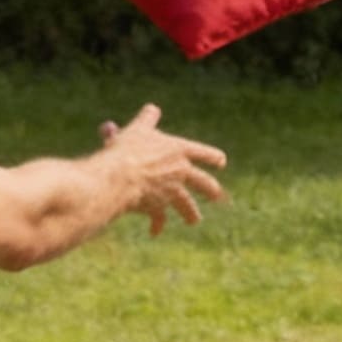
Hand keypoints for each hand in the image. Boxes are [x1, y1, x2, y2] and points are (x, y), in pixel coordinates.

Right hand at [102, 103, 227, 236]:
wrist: (119, 176)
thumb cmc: (127, 148)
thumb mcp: (139, 129)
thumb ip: (148, 119)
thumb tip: (152, 109)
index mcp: (179, 150)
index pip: (203, 152)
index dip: (213, 157)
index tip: (222, 162)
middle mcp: (180, 172)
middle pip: (202, 182)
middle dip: (210, 190)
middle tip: (217, 197)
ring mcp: (171, 192)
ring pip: (187, 205)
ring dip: (191, 214)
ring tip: (194, 220)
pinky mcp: (158, 207)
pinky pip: (159, 218)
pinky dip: (157, 225)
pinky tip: (154, 232)